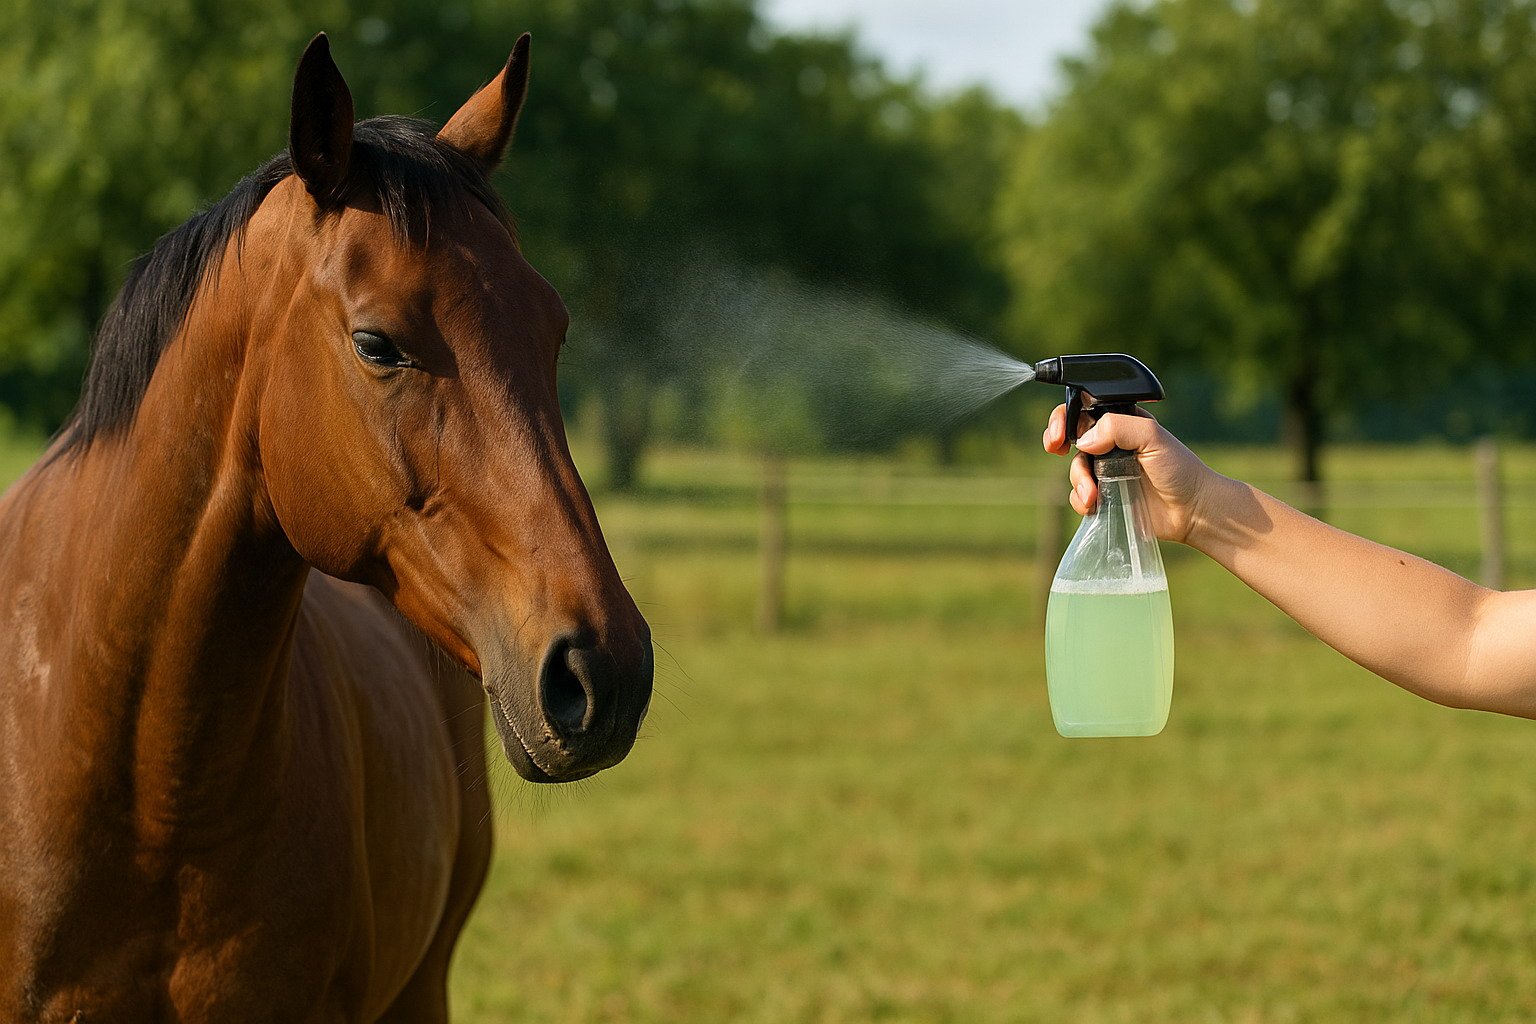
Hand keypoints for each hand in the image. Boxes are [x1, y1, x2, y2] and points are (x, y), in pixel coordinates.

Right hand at [1041, 406, 1217, 544]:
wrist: (1192, 510)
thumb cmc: (1179, 469)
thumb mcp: (1152, 436)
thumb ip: (1117, 427)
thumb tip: (1084, 441)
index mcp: (1120, 423)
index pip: (1083, 410)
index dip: (1064, 417)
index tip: (1061, 432)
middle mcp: (1109, 445)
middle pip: (1070, 437)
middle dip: (1056, 441)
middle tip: (1057, 449)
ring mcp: (1105, 472)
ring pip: (1073, 470)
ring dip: (1078, 481)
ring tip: (1094, 495)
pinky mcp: (1103, 498)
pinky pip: (1078, 497)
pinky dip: (1081, 501)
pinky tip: (1096, 505)